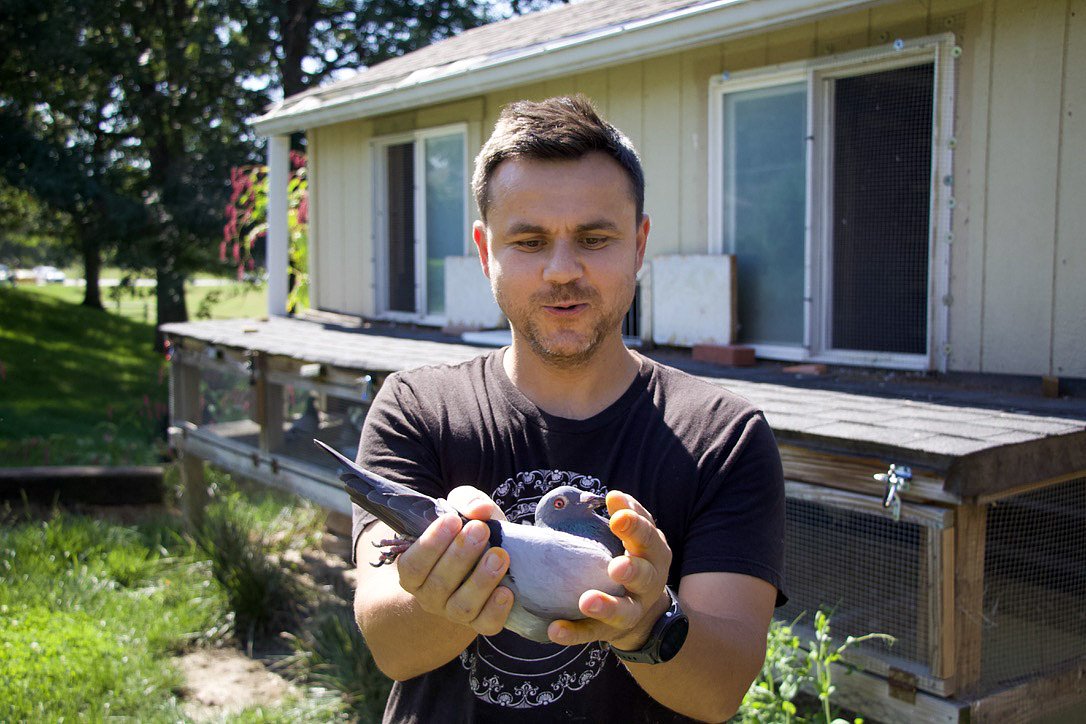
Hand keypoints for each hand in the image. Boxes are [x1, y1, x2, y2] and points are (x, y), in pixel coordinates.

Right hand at [393, 486, 512, 635]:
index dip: (430, 544)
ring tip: (499, 555)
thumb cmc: (469, 533)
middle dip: (461, 555)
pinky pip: (486, 625)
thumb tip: (480, 509)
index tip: (452, 519)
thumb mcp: (463, 512)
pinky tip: (506, 591)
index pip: (412, 564)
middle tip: (480, 530)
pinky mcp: (480, 623)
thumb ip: (466, 502)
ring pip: (462, 606)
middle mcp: (429, 596)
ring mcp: (453, 613)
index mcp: (414, 571)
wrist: (485, 561)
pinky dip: (496, 610)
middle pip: (439, 584)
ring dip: (481, 580)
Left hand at [547, 491, 672, 650]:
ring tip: (586, 601)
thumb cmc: (634, 559)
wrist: (646, 614)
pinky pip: (591, 633)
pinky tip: (555, 630)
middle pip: (645, 576)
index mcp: (654, 553)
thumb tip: (613, 496)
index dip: (635, 526)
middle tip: (616, 566)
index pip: (648, 537)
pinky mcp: (608, 631)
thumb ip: (628, 516)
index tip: (617, 516)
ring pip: (623, 611)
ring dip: (606, 606)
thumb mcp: (637, 538)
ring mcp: (631, 610)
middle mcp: (648, 583)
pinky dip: (573, 632)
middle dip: (632, 570)